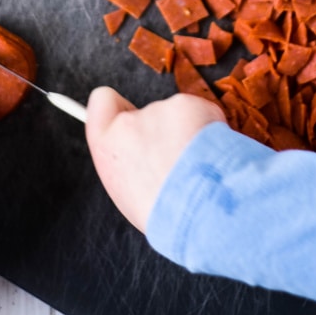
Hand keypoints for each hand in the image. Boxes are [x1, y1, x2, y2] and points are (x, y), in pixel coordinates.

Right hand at [85, 87, 225, 231]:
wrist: (199, 212)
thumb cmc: (167, 214)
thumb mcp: (129, 193)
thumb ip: (128, 161)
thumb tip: (139, 150)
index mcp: (107, 145)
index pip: (103, 100)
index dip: (119, 106)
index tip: (131, 115)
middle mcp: (128, 123)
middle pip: (148, 113)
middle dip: (164, 129)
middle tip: (178, 160)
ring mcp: (159, 110)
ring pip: (178, 115)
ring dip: (189, 132)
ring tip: (198, 167)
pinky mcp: (189, 105)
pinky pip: (203, 112)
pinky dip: (210, 128)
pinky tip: (212, 155)